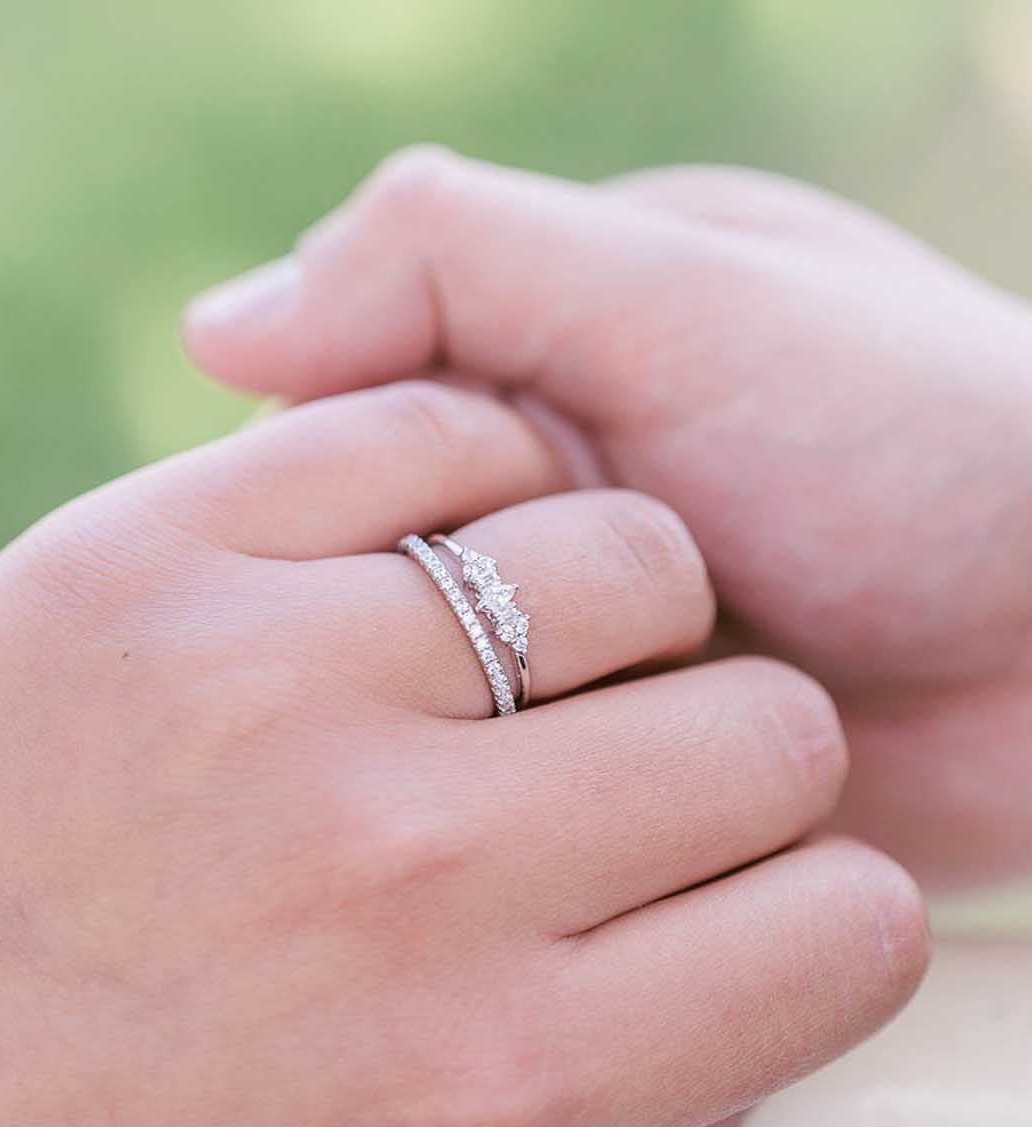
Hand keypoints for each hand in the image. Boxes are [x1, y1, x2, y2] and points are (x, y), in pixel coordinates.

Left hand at [0, 384, 923, 1126]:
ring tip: (521, 663)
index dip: (811, 919)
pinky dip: (470, 475)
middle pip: (767, 724)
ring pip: (627, 547)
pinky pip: (430, 430)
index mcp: (481, 1084)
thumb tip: (732, 1092)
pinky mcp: (158, 544)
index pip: (841, 928)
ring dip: (614, 608)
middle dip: (731, 761)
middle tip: (623, 785)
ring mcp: (278, 676)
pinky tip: (418, 557)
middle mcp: (409, 867)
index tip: (735, 909)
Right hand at [186, 149, 1031, 889]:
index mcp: (512, 372)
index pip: (322, 464)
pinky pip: (531, 850)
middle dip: (467, 660)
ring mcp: (580, 676)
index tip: (492, 546)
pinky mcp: (628, 810)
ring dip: (519, 772)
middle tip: (618, 656)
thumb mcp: (685, 293)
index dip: (374, 523)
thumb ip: (453, 259)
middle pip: (370, 622)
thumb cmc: (914, 428)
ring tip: (654, 752)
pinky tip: (616, 867)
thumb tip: (212, 330)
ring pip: (438, 752)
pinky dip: (558, 863)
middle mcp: (531, 531)